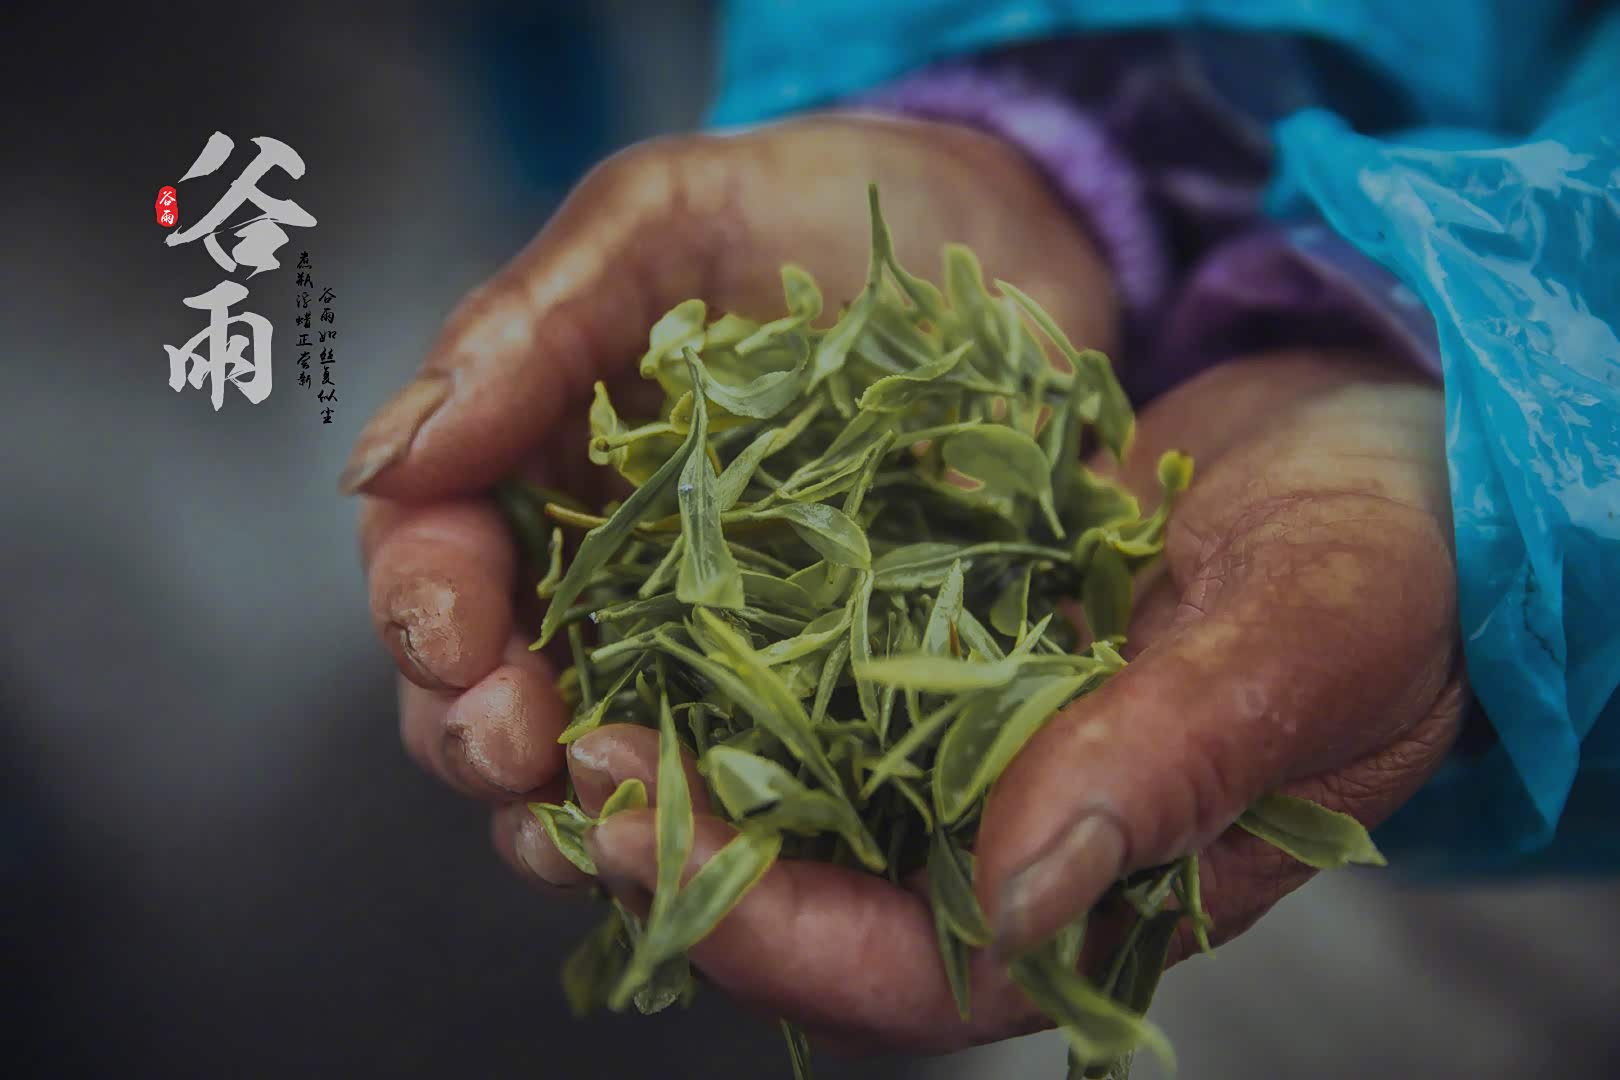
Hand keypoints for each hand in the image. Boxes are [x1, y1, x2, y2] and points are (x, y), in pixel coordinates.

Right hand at [349, 114, 1114, 881]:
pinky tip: (729, 834)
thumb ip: (523, 326)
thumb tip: (379, 461)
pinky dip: (721, 819)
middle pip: (491, 689)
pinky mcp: (816, 688)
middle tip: (519, 746)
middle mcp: (602, 571)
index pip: (433, 555)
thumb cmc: (806, 208)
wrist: (991, 243)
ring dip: (580, 808)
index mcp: (534, 463)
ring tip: (607, 814)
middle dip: (480, 732)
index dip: (422, 605)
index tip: (452, 632)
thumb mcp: (655, 219)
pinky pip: (748, 778)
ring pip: (601, 758)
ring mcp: (706, 641)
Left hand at [577, 349, 1464, 1053]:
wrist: (1388, 446)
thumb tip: (1019, 894)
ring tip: (561, 694)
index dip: (770, 925)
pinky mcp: (954, 637)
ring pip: (799, 787)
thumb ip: (1168, 765)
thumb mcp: (1301, 645)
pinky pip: (823, 666)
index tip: (642, 842)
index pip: (914, 968)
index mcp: (1107, 886)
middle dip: (687, 847)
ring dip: (684, 752)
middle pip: (822, 892)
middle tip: (564, 764)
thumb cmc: (1385, 562)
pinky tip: (648, 598)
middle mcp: (1017, 828)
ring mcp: (978, 734)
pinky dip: (732, 648)